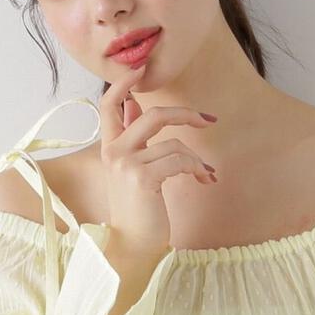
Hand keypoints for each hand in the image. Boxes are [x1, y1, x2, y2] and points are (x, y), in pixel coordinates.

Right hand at [98, 82, 218, 255]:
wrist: (132, 245)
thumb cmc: (136, 211)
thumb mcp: (130, 171)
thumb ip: (132, 138)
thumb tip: (134, 105)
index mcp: (109, 148)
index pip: (107, 105)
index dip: (122, 83)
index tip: (140, 68)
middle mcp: (113, 152)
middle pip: (153, 115)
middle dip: (186, 114)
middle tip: (207, 120)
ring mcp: (126, 164)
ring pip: (174, 143)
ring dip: (196, 158)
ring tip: (205, 174)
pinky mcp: (143, 178)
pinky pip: (180, 160)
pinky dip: (197, 170)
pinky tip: (204, 180)